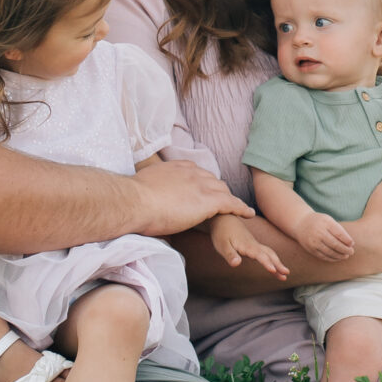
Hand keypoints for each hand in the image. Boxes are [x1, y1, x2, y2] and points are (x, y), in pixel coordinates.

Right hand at [130, 156, 248, 236]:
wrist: (135, 201)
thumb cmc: (132, 199)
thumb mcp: (144, 186)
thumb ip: (152, 190)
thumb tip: (145, 199)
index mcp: (176, 167)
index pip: (196, 173)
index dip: (202, 183)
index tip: (203, 190)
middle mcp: (192, 172)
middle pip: (212, 180)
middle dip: (218, 190)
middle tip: (222, 201)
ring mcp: (201, 185)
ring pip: (223, 191)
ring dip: (230, 200)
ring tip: (238, 208)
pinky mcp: (208, 201)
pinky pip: (231, 203)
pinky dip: (241, 208)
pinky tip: (248, 214)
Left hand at [210, 214, 288, 280]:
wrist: (222, 218)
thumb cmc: (220, 233)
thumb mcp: (222, 245)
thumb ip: (230, 255)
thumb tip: (237, 264)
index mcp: (247, 245)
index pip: (260, 255)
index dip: (267, 263)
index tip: (274, 271)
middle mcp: (253, 244)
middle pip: (269, 254)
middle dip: (278, 264)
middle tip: (286, 274)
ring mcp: (254, 244)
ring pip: (269, 252)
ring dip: (277, 262)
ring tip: (283, 273)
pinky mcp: (252, 244)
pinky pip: (264, 252)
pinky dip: (271, 258)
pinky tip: (272, 265)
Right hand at [299, 209, 356, 261]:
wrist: (300, 223)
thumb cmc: (319, 222)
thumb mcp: (328, 220)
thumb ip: (339, 230)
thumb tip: (350, 243)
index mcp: (325, 223)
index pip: (339, 233)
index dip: (347, 240)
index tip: (352, 244)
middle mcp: (319, 232)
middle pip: (335, 244)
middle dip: (345, 249)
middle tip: (352, 252)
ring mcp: (314, 242)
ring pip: (330, 252)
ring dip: (340, 255)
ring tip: (346, 256)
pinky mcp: (311, 249)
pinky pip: (323, 256)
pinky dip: (332, 258)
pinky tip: (338, 258)